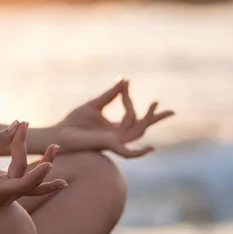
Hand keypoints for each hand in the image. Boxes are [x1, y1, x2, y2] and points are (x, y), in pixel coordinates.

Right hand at [0, 121, 66, 204]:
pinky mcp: (9, 185)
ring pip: (31, 178)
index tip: (50, 165)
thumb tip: (18, 123)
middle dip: (46, 164)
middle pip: (31, 181)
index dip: (37, 175)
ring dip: (43, 162)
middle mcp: (6, 196)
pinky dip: (34, 164)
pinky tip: (49, 156)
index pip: (23, 184)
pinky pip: (25, 174)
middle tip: (56, 147)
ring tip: (55, 147)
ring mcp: (8, 192)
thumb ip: (0, 139)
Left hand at [54, 80, 174, 157]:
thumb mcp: (95, 105)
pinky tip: (151, 148)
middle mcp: (118, 137)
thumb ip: (111, 95)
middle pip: (142, 127)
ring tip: (156, 106)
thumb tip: (124, 80)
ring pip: (138, 132)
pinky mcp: (110, 147)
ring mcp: (116, 143)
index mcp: (115, 128)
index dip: (139, 105)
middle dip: (156, 119)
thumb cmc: (74, 122)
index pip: (135, 118)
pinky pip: (128, 153)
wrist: (61, 133)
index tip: (128, 84)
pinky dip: (139, 153)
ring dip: (148, 120)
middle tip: (172, 111)